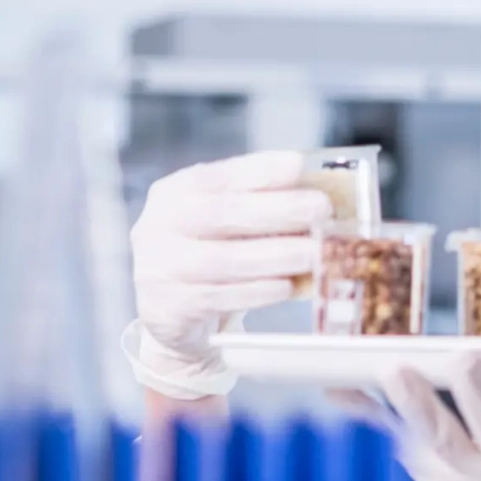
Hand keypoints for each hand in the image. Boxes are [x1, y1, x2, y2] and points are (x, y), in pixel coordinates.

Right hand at [125, 151, 329, 398]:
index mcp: (174, 193)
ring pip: (223, 260)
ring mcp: (159, 268)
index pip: (219, 176)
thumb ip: (256, 205)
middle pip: (223, 213)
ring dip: (275, 255)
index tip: (298, 166)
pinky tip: (286, 286)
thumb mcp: (222, 224)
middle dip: (278, 210)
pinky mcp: (169, 307)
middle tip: (321, 209)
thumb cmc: (206, 256)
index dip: (260, 170)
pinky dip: (257, 292)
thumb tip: (315, 194)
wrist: (165, 314)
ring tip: (314, 252)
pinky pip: (219, 298)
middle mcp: (159, 226)